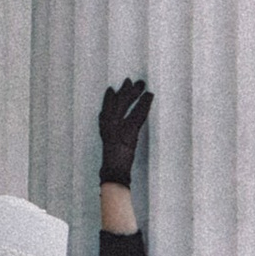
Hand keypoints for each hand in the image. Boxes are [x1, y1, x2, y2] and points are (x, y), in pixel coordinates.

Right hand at [98, 74, 152, 190]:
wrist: (113, 175)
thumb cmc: (114, 167)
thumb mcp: (112, 152)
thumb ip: (113, 142)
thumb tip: (116, 137)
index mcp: (105, 132)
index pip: (105, 111)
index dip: (109, 100)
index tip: (112, 90)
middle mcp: (109, 128)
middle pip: (116, 105)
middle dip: (124, 92)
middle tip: (130, 80)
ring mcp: (118, 129)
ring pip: (125, 106)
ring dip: (133, 94)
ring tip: (141, 84)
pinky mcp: (129, 133)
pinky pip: (138, 115)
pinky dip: (144, 105)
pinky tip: (149, 96)